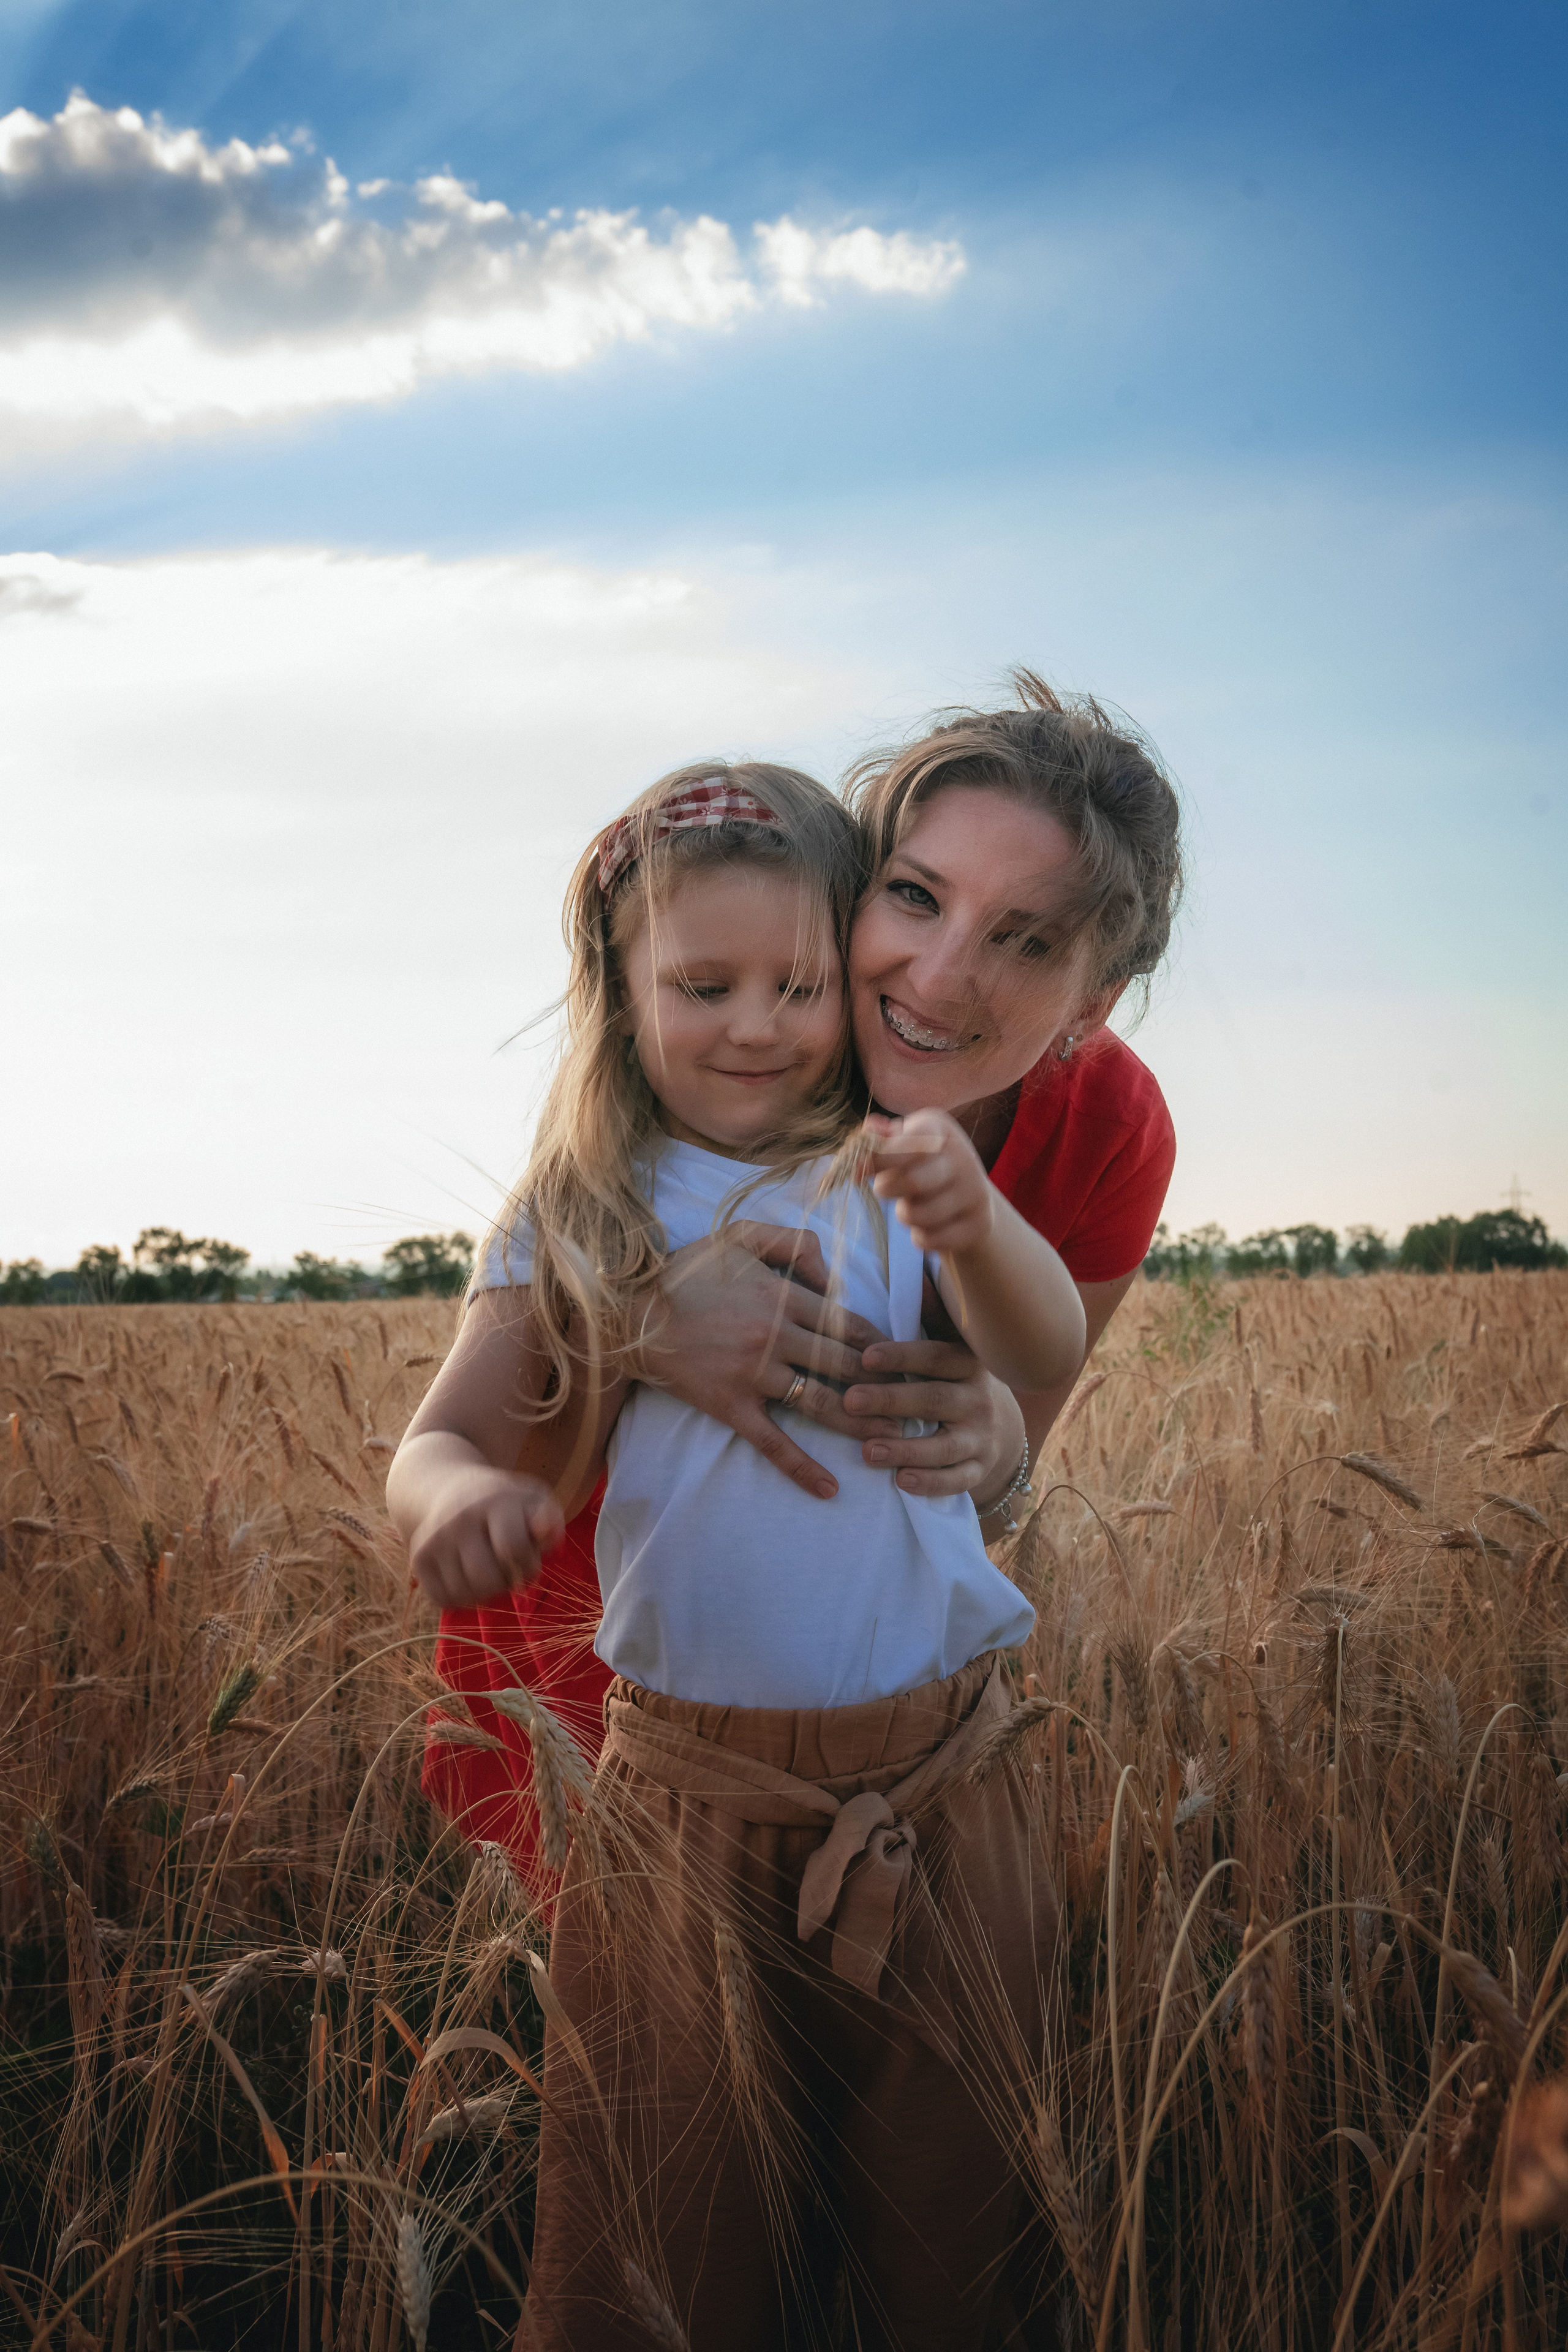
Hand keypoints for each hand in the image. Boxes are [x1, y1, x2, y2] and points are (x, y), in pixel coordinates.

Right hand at [407, 1463, 564, 1611]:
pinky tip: (468, 1576)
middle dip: (506, 1582)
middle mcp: (459, 1519)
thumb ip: (549, 1520)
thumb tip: (544, 1530)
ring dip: (485, 1592)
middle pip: (487, 1580)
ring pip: (466, 1595)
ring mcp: (435, 1539)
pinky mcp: (418, 1558)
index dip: (529, 1564)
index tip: (528, 1557)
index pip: (514, 1549)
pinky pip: (445, 1600)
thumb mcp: (533, 1501)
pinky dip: (461, 1598)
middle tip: (507, 1567)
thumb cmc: (504, 1504)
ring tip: (489, 1569)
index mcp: (494, 1501)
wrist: (449, 1488)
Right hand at [634, 1222, 907, 1499]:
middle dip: (887, 1387)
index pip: (850, 1324)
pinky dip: (802, 1468)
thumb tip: (832, 1275)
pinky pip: (773, 1442)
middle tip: (918, 1406)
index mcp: (784, 1296)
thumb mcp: (739, 1236)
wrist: (628, 1315)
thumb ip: (793, 1243)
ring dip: (863, 1425)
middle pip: (848, 1365)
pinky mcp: (732, 1406)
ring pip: (823, 1403)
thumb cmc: (685, 1273)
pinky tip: (829, 1489)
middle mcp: (777, 1336)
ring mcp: (755, 1374)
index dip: (883, 1344)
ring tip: (896, 1442)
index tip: (905, 1360)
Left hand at [846, 1293, 1024, 1498]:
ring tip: (867, 1451)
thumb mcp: (947, 1341)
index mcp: (967, 1362)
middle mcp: (978, 1398)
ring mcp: (981, 1436)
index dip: (902, 1356)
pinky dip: (931, 1483)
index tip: (866, 1357)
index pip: (935, 1356)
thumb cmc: (951, 1375)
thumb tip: (917, 1264)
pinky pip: (957, 1480)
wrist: (997, 1424)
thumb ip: (929, 1312)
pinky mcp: (979, 1469)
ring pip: (945, 1445)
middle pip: (935, 1400)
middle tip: (849, 1402)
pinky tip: (901, 1481)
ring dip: (906, 1448)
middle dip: (891, 1401)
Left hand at [861, 1110, 994, 1254]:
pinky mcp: (979, 1222)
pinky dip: (920, 1237)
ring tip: (910, 1206)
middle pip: (913, 1181)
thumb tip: (867, 1132)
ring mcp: (975, 1190)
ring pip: (920, 1214)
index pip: (907, 1143)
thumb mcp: (906, 1143)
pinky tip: (926, 1226)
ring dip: (904, 1214)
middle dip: (887, 1189)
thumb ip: (882, 1138)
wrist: (970, 1195)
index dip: (878, 1158)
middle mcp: (963, 1156)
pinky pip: (932, 1239)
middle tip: (882, 1188)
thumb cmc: (925, 1163)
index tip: (858, 1169)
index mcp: (940, 1130)